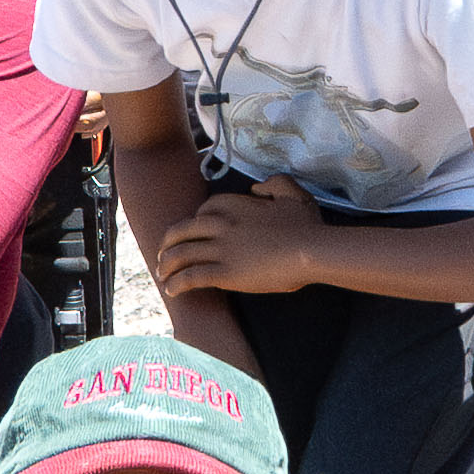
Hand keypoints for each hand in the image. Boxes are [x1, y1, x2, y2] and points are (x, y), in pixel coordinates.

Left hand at [143, 175, 327, 303]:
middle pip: (181, 231)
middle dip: (167, 244)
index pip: (201, 211)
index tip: (192, 234)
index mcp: (234, 205)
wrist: (311, 251)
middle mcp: (221, 224)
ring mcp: (221, 249)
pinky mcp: (225, 273)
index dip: (193, 224)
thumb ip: (273, 184)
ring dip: (166, 266)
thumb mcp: (292, 193)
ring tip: (162, 275)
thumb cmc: (306, 226)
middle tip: (163, 254)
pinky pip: (191, 277)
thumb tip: (256, 189)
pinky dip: (177, 284)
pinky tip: (172, 290)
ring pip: (180, 255)